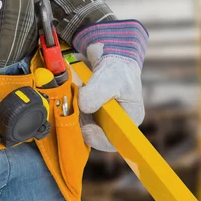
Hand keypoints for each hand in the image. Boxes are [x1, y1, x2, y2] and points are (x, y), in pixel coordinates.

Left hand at [72, 20, 147, 151]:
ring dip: (74, 119)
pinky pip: (78, 121)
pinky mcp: (90, 117)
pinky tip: (71, 100)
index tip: (86, 129)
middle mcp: (116, 125)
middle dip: (81, 126)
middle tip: (72, 112)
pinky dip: (71, 113)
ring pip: (84, 130)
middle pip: (96, 137)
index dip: (99, 139)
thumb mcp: (109, 79)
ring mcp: (102, 122)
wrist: (110, 59)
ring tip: (72, 101)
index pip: (115, 141)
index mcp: (129, 121)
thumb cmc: (117, 70)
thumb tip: (83, 107)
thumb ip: (96, 93)